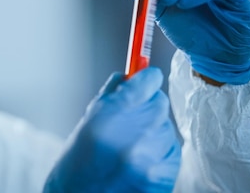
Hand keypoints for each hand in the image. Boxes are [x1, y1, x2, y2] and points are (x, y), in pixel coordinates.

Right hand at [44, 68, 180, 191]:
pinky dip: (160, 152)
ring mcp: (150, 158)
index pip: (146, 81)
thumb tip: (132, 73)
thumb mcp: (88, 121)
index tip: (145, 78)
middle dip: (147, 105)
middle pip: (159, 102)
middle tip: (132, 118)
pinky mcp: (163, 176)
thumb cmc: (77, 163)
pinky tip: (140, 160)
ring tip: (130, 147)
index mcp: (109, 116)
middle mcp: (132, 135)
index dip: (145, 78)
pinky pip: (172, 150)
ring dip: (153, 131)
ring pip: (166, 127)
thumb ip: (112, 95)